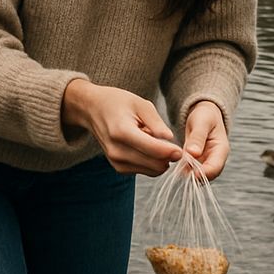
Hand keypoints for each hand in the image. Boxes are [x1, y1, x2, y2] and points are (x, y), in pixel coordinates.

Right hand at [62, 79, 181, 175]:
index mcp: (122, 132)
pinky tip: (144, 146)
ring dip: (159, 159)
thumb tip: (170, 140)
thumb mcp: (140, 103)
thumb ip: (156, 123)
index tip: (181, 149)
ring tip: (151, 139)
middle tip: (168, 142)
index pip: (153, 149)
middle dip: (167, 157)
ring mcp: (116, 161)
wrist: (92, 109)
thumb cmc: (117, 102)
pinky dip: (151, 161)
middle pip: (155, 164)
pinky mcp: (118, 167)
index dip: (171, 152)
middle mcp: (117, 151)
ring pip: (152, 171)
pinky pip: (145, 171)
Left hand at [183, 100, 229, 180]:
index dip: (204, 173)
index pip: (215, 167)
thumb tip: (193, 153)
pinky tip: (174, 164)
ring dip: (187, 174)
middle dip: (194, 175)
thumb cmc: (205, 116)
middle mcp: (215, 159)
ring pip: (198, 175)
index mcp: (221, 150)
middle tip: (179, 172)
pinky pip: (190, 170)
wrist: (204, 114)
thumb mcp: (201, 122)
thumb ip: (198, 137)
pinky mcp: (197, 162)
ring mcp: (206, 162)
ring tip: (175, 168)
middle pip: (207, 175)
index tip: (192, 173)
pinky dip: (183, 169)